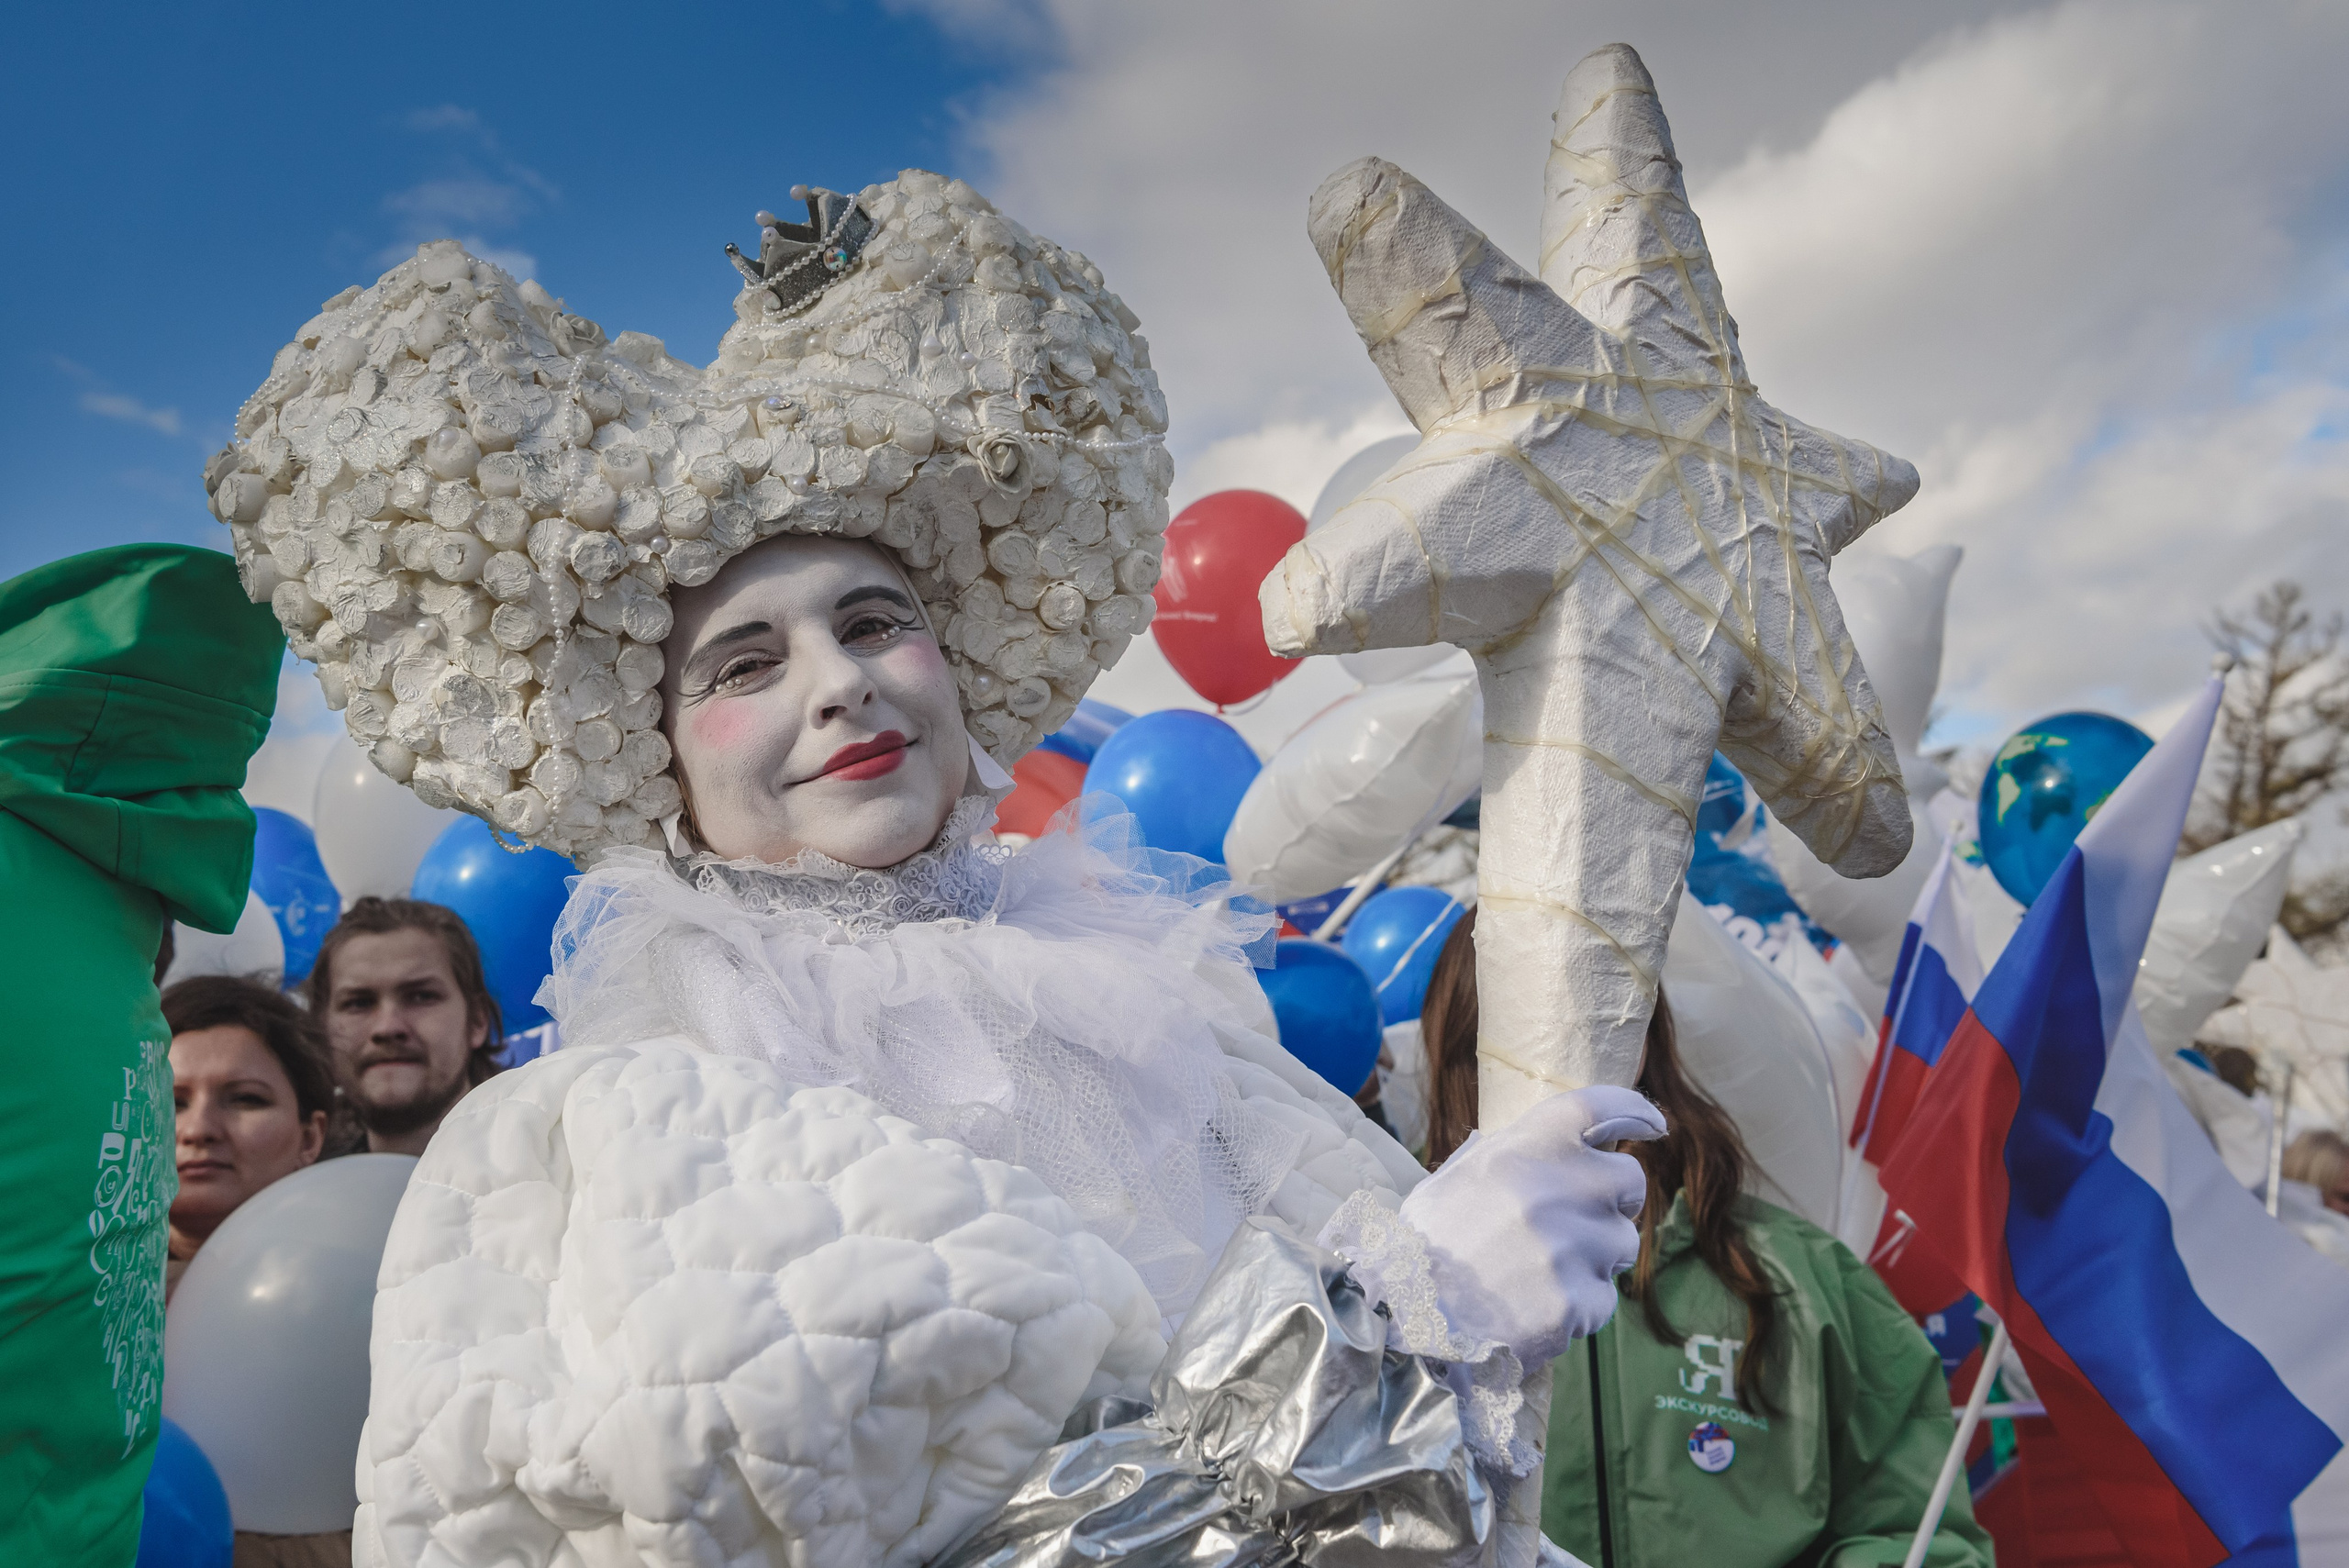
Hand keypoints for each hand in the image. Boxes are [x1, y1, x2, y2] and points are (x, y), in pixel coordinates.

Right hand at [1398, 1086, 1662, 1366]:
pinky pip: (1603, 1298)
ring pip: (1621, 1245)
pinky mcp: (1579, 1301)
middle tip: (1580, 1221)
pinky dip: (1579, 1306)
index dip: (1635, 1111)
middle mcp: (1558, 1188)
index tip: (1653, 1125)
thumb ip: (1505, 1155)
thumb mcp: (1453, 1179)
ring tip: (1541, 1273)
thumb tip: (1547, 1142)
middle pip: (1628, 1181)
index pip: (1597, 1108)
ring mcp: (1573, 1247)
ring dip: (1595, 1257)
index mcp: (1524, 1148)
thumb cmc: (1425, 1246)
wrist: (1409, 1320)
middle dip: (1613, 1201)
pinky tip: (1537, 1308)